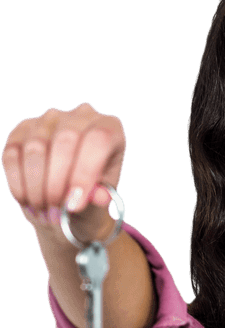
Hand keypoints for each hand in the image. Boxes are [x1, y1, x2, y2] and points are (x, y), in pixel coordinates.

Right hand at [2, 103, 125, 241]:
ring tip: (44, 211)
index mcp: (109, 126)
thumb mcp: (104, 194)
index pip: (98, 140)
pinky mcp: (21, 130)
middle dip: (58, 183)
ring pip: (36, 148)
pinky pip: (11, 154)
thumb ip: (102, 194)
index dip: (85, 173)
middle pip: (66, 140)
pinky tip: (27, 200)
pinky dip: (18, 182)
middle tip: (57, 212)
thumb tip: (97, 197)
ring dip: (37, 186)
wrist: (69, 193)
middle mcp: (80, 115)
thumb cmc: (92, 190)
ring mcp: (48, 120)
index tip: (74, 205)